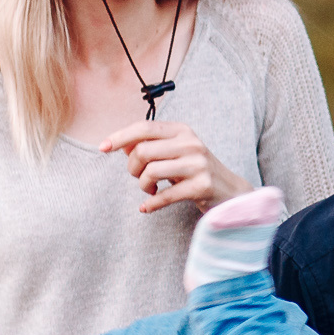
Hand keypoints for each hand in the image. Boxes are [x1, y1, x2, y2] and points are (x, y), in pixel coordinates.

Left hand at [100, 120, 249, 214]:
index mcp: (182, 131)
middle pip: (143, 151)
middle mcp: (191, 143)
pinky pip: (165, 195)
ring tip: (149, 190)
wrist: (230, 192)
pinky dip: (151, 203)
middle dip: (132, 168)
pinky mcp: (201, 186)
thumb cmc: (195, 171)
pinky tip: (147, 207)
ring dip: (143, 185)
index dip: (120, 136)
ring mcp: (197, 164)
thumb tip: (120, 143)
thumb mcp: (175, 152)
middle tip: (139, 177)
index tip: (102, 147)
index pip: (144, 127)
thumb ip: (150, 145)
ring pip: (151, 171)